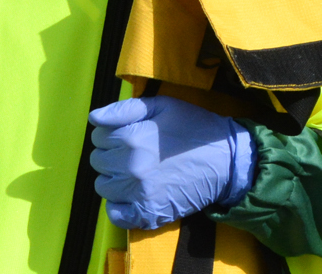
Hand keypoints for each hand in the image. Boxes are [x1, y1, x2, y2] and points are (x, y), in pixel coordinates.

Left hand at [88, 95, 252, 229]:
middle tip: (133, 154)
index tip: (128, 136)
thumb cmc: (194, 128)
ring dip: (113, 179)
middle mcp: (131, 166)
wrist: (227, 162)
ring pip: (103, 186)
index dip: (110, 134)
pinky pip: (116, 215)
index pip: (98, 137)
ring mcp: (140, 192)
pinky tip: (131, 196)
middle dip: (111, 155)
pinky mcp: (150, 213)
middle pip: (98, 161)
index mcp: (132, 137)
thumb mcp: (162, 106)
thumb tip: (94, 118)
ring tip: (134, 173)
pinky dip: (118, 207)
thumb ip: (124, 109)